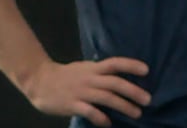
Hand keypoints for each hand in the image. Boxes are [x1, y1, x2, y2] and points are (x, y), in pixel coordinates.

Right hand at [20, 57, 151, 126]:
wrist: (39, 81)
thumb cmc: (65, 76)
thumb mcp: (83, 69)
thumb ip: (99, 72)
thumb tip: (120, 76)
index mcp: (92, 68)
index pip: (114, 63)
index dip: (130, 65)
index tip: (146, 70)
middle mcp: (89, 78)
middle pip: (114, 83)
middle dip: (133, 91)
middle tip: (148, 100)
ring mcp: (80, 91)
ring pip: (106, 97)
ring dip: (123, 105)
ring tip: (136, 113)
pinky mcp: (72, 104)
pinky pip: (89, 111)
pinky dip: (100, 117)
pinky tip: (108, 123)